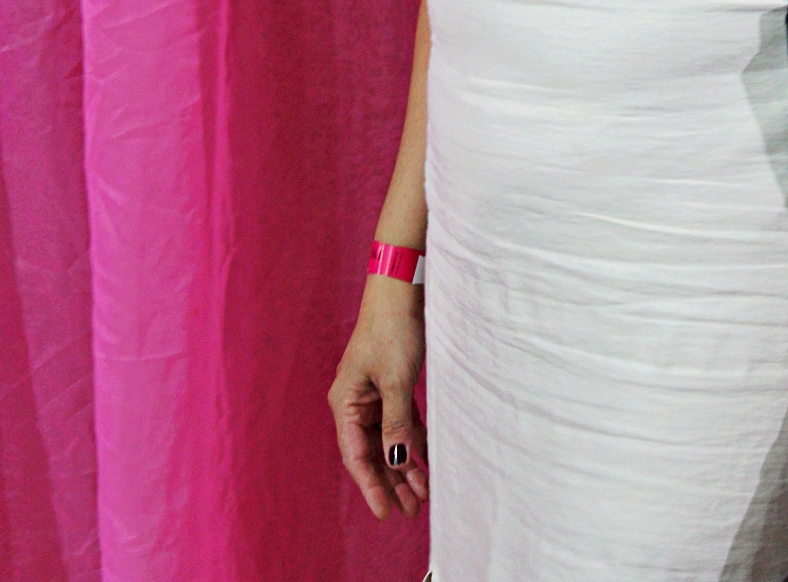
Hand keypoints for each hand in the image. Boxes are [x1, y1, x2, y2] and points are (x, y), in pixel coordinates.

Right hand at [329, 275, 429, 520]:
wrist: (400, 289)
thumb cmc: (392, 330)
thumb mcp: (395, 380)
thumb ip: (395, 423)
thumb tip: (396, 461)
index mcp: (346, 402)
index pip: (357, 455)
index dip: (371, 486)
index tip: (386, 514)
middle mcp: (355, 402)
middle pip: (372, 452)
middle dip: (391, 482)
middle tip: (412, 510)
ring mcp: (373, 394)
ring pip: (388, 439)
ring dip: (404, 465)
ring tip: (422, 493)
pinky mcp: (390, 385)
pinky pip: (399, 422)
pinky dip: (412, 440)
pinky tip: (426, 459)